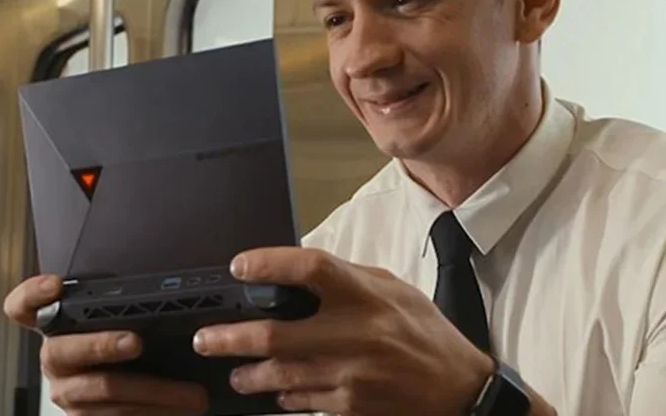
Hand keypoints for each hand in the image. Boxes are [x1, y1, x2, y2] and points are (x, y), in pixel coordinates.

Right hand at [3, 274, 208, 414]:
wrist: (133, 400)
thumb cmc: (130, 350)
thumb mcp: (123, 324)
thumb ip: (123, 308)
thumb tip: (166, 289)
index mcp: (57, 328)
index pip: (23, 308)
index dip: (32, 294)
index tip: (55, 283)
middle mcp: (56, 360)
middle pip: (61, 350)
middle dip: (101, 344)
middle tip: (137, 341)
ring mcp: (68, 393)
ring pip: (103, 388)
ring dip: (154, 390)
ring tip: (191, 392)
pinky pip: (119, 415)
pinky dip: (155, 411)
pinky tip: (181, 408)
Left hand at [192, 248, 493, 415]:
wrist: (459, 391)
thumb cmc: (425, 335)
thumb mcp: (395, 291)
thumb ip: (349, 279)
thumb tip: (300, 271)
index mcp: (368, 296)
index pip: (312, 269)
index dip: (270, 263)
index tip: (240, 266)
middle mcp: (356, 334)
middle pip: (277, 334)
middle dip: (232, 338)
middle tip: (206, 339)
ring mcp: (351, 376)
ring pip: (280, 376)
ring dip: (248, 375)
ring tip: (234, 372)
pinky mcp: (350, 408)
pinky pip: (301, 402)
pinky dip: (283, 395)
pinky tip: (274, 391)